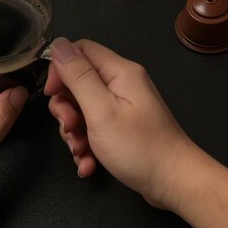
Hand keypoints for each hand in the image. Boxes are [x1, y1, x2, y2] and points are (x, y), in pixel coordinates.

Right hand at [44, 37, 193, 209]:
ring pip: (83, 109)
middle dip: (66, 108)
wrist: (174, 182)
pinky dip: (87, 145)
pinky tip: (88, 163)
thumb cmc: (139, 148)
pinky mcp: (123, 127)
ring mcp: (123, 107)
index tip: (53, 94)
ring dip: (75, 133)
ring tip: (81, 152)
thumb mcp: (101, 110)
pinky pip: (95, 128)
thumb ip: (78, 76)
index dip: (60, 69)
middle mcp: (122, 84)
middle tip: (71, 128)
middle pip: (78, 82)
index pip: (80, 50)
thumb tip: (58, 44)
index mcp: (120, 72)